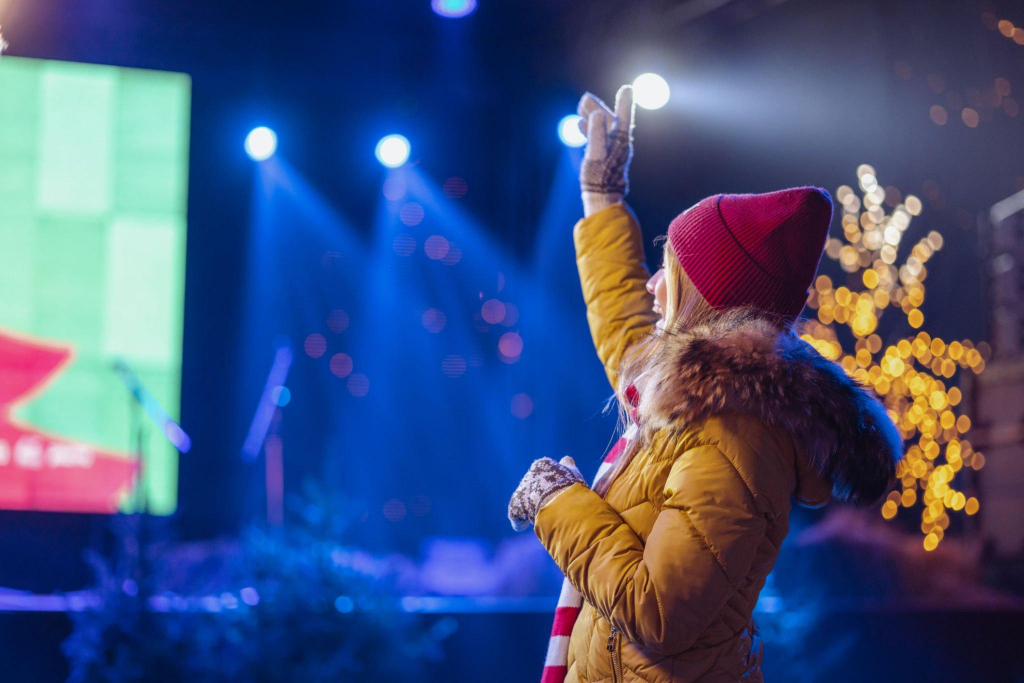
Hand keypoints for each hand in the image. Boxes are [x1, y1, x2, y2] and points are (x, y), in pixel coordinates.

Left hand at [508, 457, 585, 531]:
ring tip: (544, 517)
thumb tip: (567, 459)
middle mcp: (528, 476)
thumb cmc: (570, 488)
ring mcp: (520, 491)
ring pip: (525, 502)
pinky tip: (528, 525)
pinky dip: (520, 522)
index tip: (560, 493)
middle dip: (541, 498)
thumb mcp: (574, 474)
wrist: (560, 504)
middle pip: (534, 488)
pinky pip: (516, 516)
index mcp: (542, 465)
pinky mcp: (514, 507)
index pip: (546, 474)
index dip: (553, 486)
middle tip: (554, 508)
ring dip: (532, 510)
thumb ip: (569, 466)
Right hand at [578, 85, 634, 216]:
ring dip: (592, 116)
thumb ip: (596, 133)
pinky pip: (597, 137)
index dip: (625, 102)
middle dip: (597, 107)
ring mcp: (611, 150)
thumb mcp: (595, 154)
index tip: (628, 89)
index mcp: (619, 141)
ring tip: (580, 107)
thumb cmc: (599, 177)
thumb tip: (597, 113)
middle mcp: (618, 143)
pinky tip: (580, 125)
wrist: (601, 198)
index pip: (623, 117)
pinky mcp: (604, 157)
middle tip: (585, 98)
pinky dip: (589, 129)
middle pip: (609, 120)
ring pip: (602, 127)